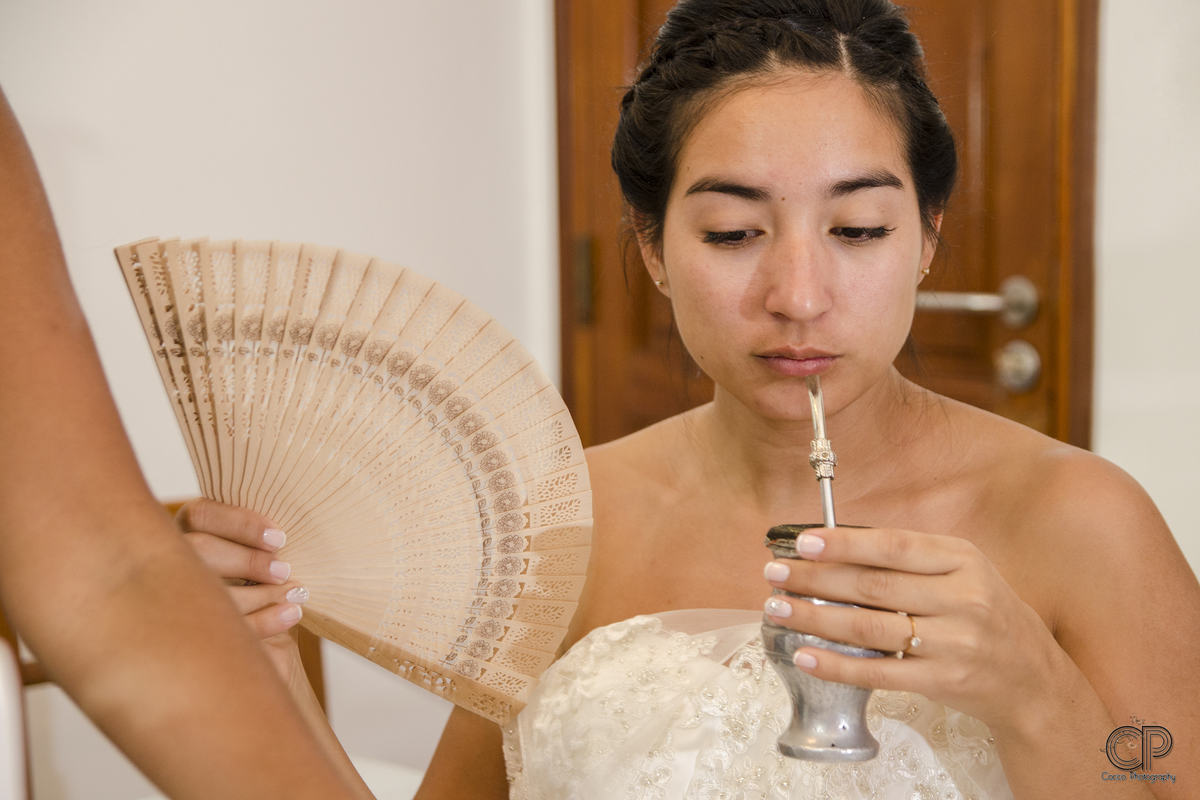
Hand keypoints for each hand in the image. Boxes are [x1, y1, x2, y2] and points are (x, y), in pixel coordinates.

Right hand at [176, 498, 309, 687]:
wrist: (232, 619)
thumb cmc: (250, 564)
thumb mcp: (246, 545)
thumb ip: (255, 536)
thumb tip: (284, 537)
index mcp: (182, 527)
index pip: (201, 515)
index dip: (242, 524)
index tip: (280, 539)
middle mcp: (167, 556)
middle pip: (200, 549)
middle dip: (249, 561)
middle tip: (285, 571)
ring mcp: (169, 593)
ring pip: (205, 591)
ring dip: (259, 594)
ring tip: (294, 593)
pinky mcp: (185, 628)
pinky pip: (218, 627)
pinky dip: (262, 621)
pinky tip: (291, 614)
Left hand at [762, 525, 1065, 734]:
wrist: (1031, 677)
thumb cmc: (984, 614)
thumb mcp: (962, 572)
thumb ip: (909, 558)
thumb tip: (836, 543)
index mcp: (963, 561)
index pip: (894, 547)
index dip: (844, 544)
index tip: (802, 542)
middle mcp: (962, 599)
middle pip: (874, 587)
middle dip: (816, 579)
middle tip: (774, 574)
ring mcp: (954, 644)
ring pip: (870, 629)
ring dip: (816, 618)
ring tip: (778, 609)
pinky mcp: (943, 682)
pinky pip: (879, 673)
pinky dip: (837, 665)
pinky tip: (806, 655)